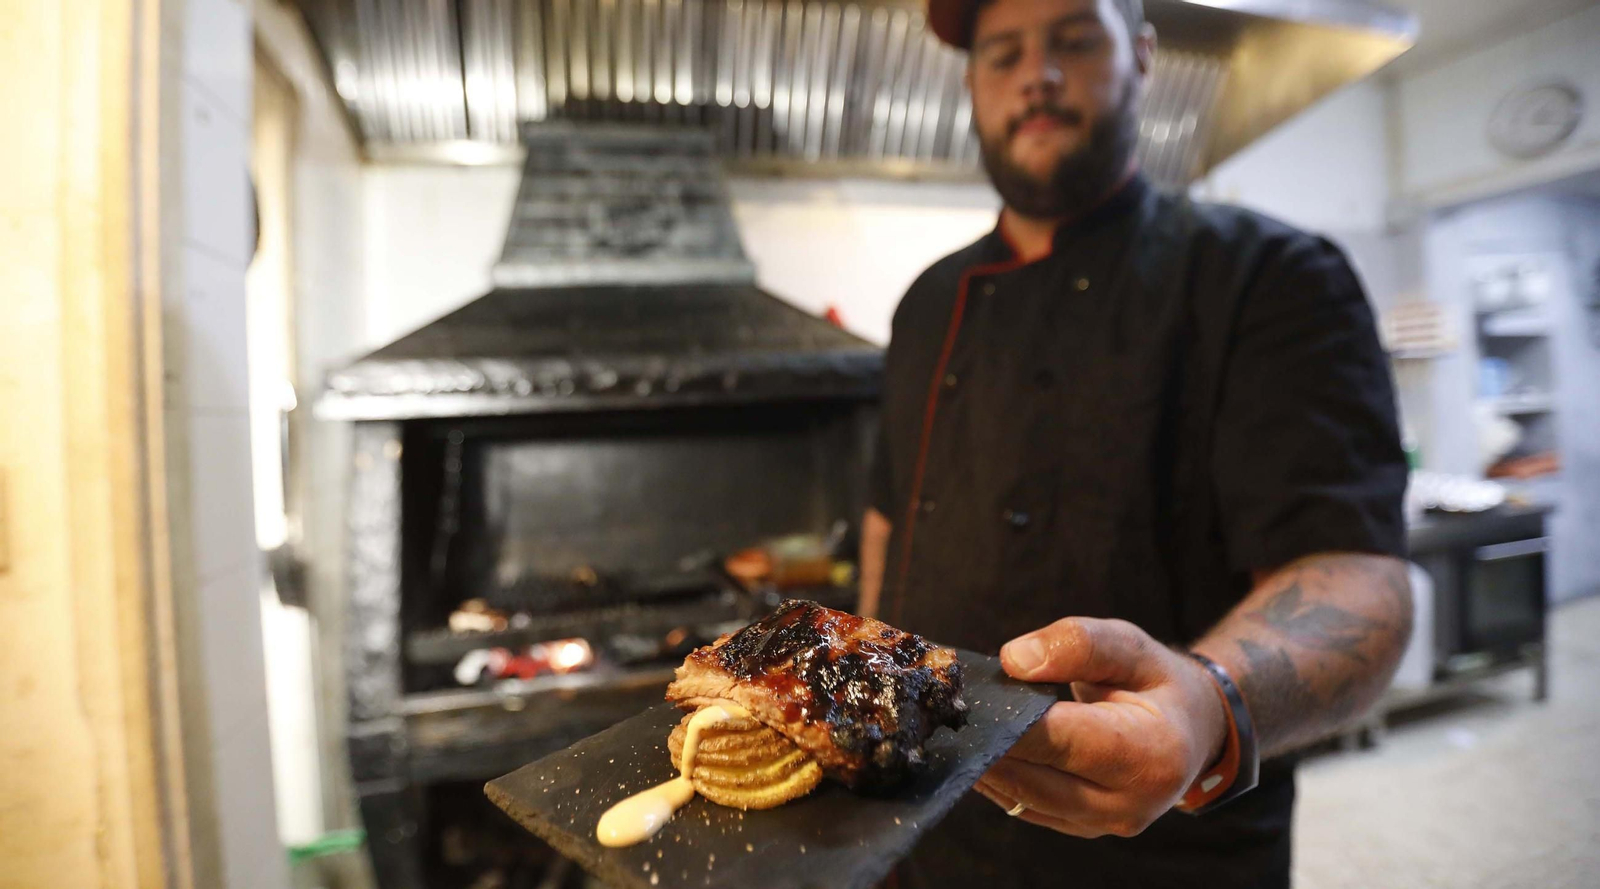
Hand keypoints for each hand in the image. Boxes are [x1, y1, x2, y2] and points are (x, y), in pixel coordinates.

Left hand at [975, 617, 1226, 837]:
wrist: (1188, 732)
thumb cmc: (1156, 683)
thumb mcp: (1130, 646)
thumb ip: (1078, 644)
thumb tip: (1014, 660)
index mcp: (1152, 753)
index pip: (1065, 741)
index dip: (1014, 724)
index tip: (971, 701)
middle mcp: (1129, 802)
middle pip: (1036, 778)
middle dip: (989, 744)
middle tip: (944, 712)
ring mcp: (1103, 824)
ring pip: (1023, 798)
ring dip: (984, 764)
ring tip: (953, 725)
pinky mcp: (1079, 828)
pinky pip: (1025, 806)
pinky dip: (997, 777)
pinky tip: (976, 747)